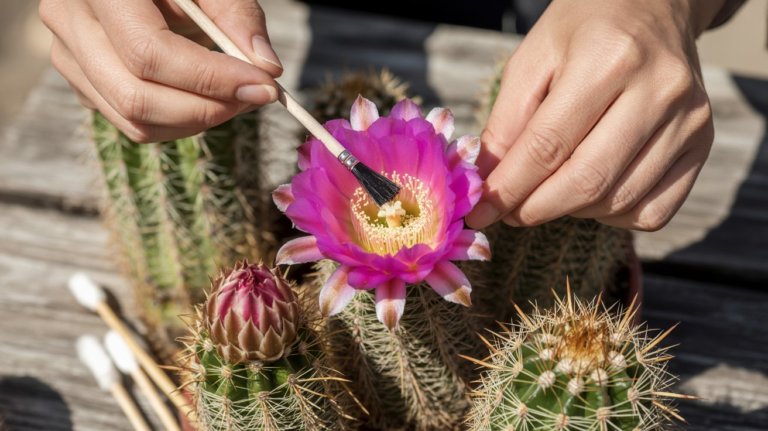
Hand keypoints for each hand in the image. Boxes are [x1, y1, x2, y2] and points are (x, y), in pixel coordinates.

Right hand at [39, 0, 282, 142]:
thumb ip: (237, 14)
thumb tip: (267, 68)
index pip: (149, 52)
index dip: (211, 78)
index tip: (264, 86)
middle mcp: (70, 21)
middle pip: (136, 97)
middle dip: (207, 109)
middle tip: (256, 97)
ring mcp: (68, 56)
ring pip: (133, 120)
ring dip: (196, 121)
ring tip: (237, 97)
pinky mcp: (81, 81)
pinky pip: (132, 122)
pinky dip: (179, 121)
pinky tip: (206, 97)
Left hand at [467, 0, 724, 230]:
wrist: (653, 6)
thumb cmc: (584, 31)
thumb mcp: (532, 59)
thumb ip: (506, 122)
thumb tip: (488, 184)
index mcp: (609, 58)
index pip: (548, 145)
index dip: (508, 188)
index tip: (480, 212)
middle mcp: (658, 90)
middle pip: (587, 181)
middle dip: (535, 208)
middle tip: (509, 212)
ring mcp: (689, 120)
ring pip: (618, 201)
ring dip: (571, 211)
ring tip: (549, 190)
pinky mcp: (703, 144)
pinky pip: (652, 210)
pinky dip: (612, 214)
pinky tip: (592, 191)